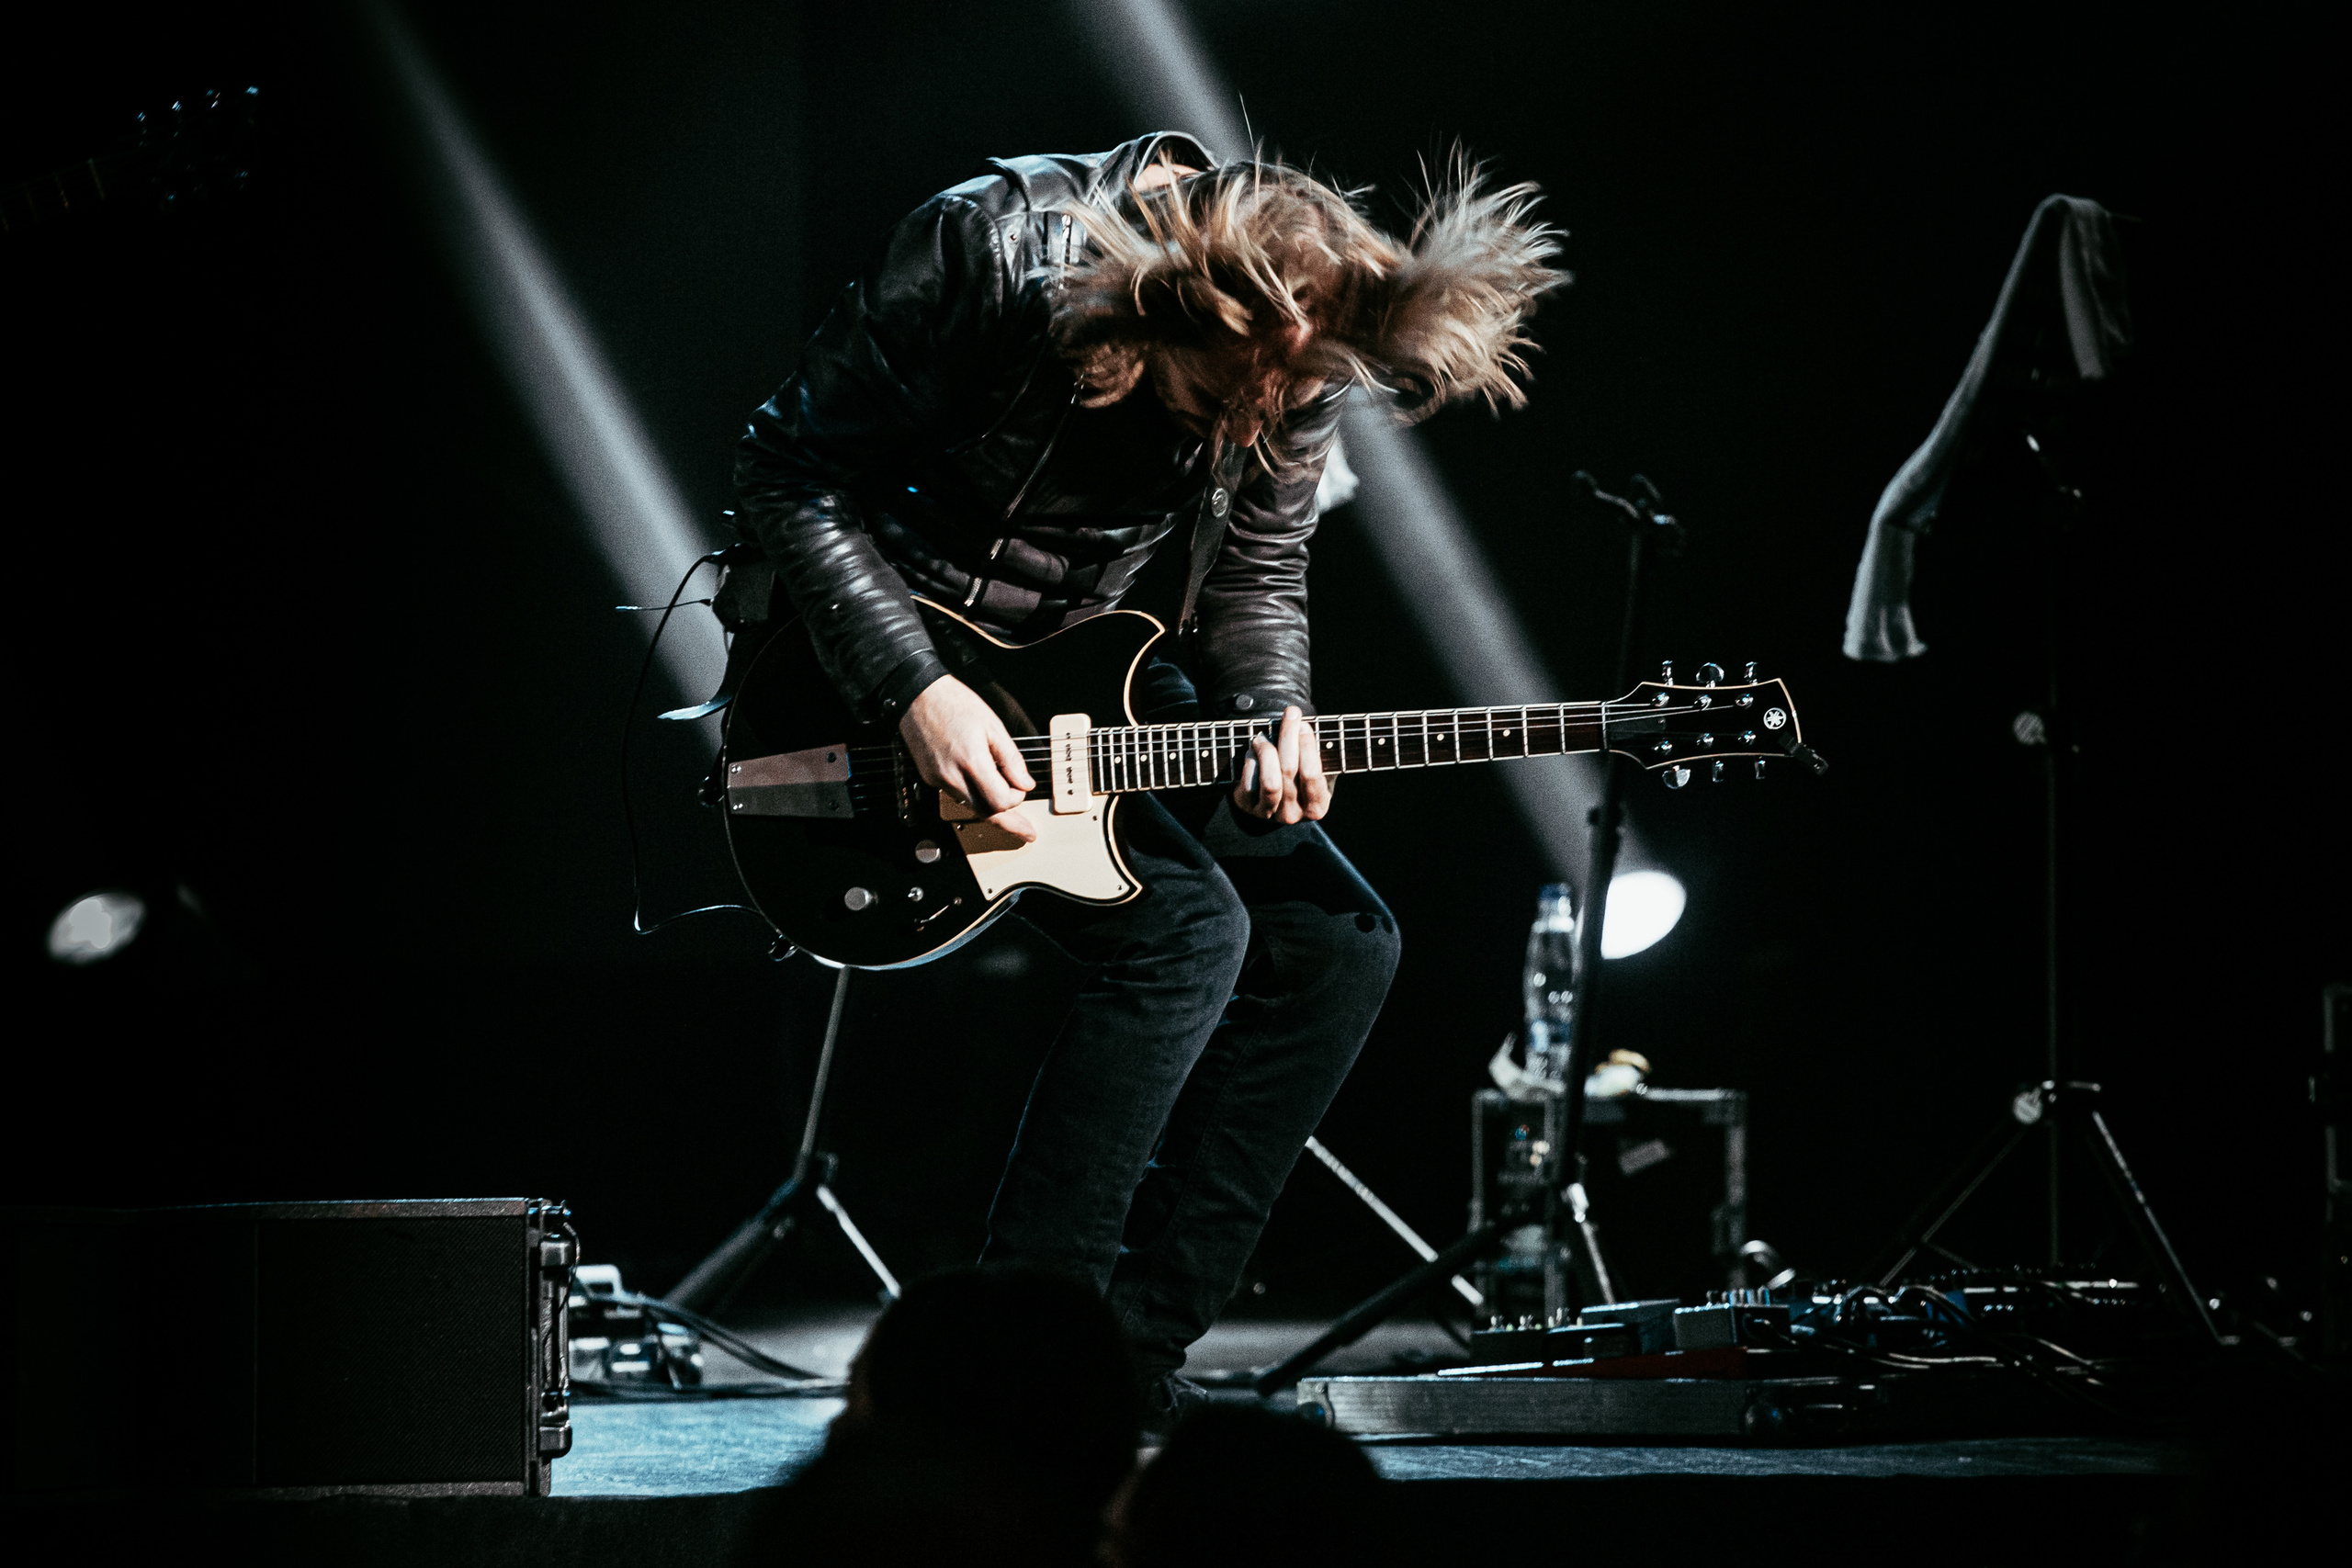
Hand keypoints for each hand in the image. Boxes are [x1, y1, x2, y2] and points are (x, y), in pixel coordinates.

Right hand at [900, 676, 1038, 843]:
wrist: (917, 696)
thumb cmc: (955, 703)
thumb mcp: (993, 725)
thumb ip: (1011, 758)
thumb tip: (1025, 783)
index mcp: (972, 761)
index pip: (1001, 801)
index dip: (1016, 799)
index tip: (1021, 788)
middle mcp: (952, 776)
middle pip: (985, 812)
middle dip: (1008, 819)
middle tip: (1025, 830)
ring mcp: (938, 779)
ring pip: (970, 806)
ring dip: (989, 807)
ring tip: (1008, 811)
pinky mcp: (930, 778)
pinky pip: (955, 795)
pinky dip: (972, 795)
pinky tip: (981, 787)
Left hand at [1233, 705, 1332, 824]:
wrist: (1273, 794)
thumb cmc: (1298, 773)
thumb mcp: (1314, 767)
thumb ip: (1313, 752)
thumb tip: (1300, 724)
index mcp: (1317, 806)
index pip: (1312, 774)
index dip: (1306, 747)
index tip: (1303, 724)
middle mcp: (1294, 814)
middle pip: (1289, 770)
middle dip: (1288, 737)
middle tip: (1289, 715)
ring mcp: (1270, 814)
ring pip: (1270, 781)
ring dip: (1266, 751)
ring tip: (1262, 736)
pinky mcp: (1248, 808)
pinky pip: (1249, 784)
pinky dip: (1250, 763)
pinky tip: (1252, 751)